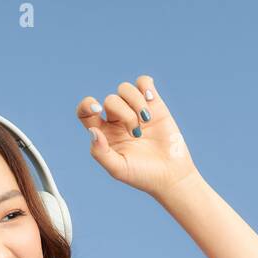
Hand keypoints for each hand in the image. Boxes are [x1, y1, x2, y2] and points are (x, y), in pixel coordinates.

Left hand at [76, 74, 198, 196]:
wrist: (171, 175)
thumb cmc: (143, 175)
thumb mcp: (118, 169)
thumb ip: (100, 152)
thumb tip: (92, 131)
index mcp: (104, 134)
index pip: (85, 112)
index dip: (86, 105)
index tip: (97, 109)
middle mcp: (117, 120)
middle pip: (110, 100)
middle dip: (124, 114)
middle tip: (136, 134)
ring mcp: (134, 110)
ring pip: (125, 89)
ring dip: (135, 102)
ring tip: (147, 121)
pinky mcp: (153, 104)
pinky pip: (143, 82)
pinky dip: (145, 86)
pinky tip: (151, 100)